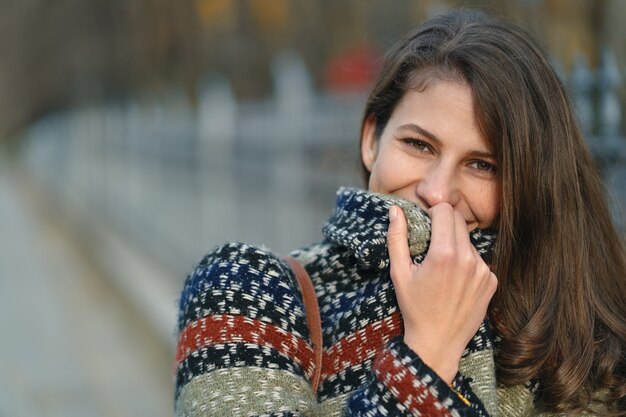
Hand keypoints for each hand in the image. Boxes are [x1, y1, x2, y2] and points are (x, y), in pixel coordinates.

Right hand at [387, 203, 496, 382]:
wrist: (438, 342)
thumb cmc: (414, 308)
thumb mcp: (399, 273)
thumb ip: (397, 238)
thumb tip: (395, 210)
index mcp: (444, 254)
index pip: (445, 210)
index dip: (432, 212)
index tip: (425, 223)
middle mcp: (468, 259)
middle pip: (459, 221)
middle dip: (444, 224)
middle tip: (431, 242)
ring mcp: (483, 270)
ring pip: (468, 240)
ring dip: (455, 244)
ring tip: (442, 266)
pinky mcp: (492, 281)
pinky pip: (478, 259)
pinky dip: (466, 262)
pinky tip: (455, 280)